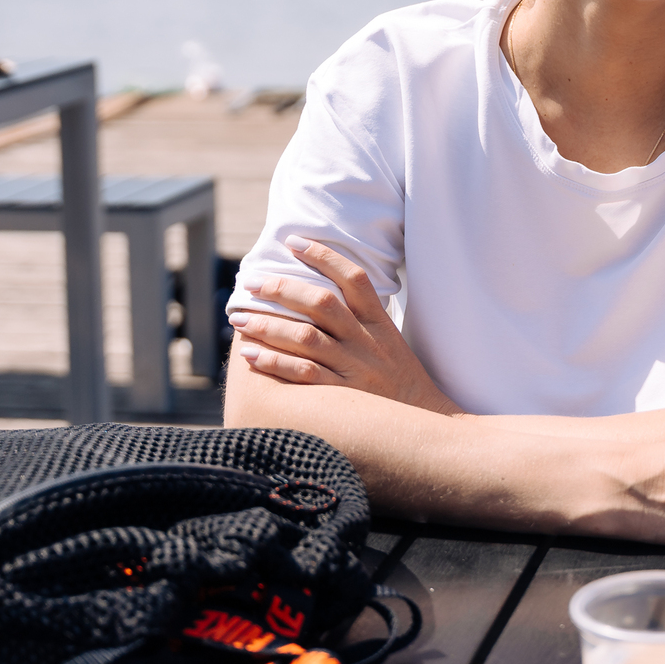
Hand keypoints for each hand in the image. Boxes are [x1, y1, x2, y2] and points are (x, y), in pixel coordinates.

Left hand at [230, 236, 461, 415]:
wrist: (424, 421)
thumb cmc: (400, 379)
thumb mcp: (389, 340)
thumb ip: (361, 317)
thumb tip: (319, 294)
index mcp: (379, 323)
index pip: (354, 279)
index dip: (324, 256)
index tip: (294, 242)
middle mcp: (366, 341)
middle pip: (323, 304)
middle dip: (283, 289)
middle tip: (252, 283)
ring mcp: (355, 369)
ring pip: (306, 338)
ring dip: (269, 325)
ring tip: (240, 319)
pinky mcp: (343, 397)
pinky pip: (304, 375)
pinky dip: (275, 363)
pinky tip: (251, 355)